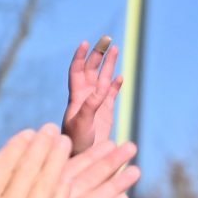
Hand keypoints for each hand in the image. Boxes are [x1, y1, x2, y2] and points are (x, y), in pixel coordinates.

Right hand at [0, 126, 73, 197]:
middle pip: (29, 172)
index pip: (3, 166)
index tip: (28, 132)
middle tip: (53, 131)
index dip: (18, 146)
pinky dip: (66, 196)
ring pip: (48, 188)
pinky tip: (72, 183)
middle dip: (42, 148)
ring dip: (58, 165)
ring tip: (66, 146)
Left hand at [64, 38, 122, 153]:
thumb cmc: (76, 143)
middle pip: (91, 70)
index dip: (80, 57)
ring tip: (115, 48)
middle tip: (107, 39)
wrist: (82, 159)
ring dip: (108, 64)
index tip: (85, 43)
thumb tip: (102, 88)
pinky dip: (116, 85)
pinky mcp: (105, 114)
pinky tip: (120, 76)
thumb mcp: (81, 123)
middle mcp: (85, 97)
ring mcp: (96, 104)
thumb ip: (91, 105)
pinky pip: (111, 95)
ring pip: (103, 79)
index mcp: (76, 97)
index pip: (77, 71)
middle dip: (98, 54)